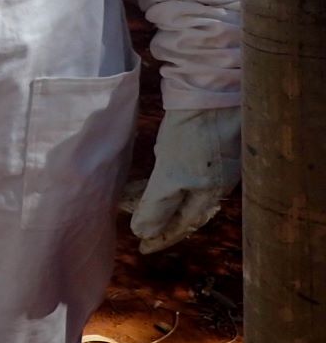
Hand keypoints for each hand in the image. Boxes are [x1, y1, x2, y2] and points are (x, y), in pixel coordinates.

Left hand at [131, 107, 240, 253]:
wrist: (211, 93)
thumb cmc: (195, 137)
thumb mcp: (173, 175)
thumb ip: (158, 205)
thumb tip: (143, 233)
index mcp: (210, 193)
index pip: (184, 225)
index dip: (162, 238)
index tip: (142, 249)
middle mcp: (213, 182)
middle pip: (182, 210)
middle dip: (158, 220)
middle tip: (134, 226)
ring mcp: (209, 162)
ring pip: (179, 191)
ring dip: (155, 200)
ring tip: (129, 202)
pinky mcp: (200, 144)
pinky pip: (176, 173)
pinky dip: (159, 182)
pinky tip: (144, 180)